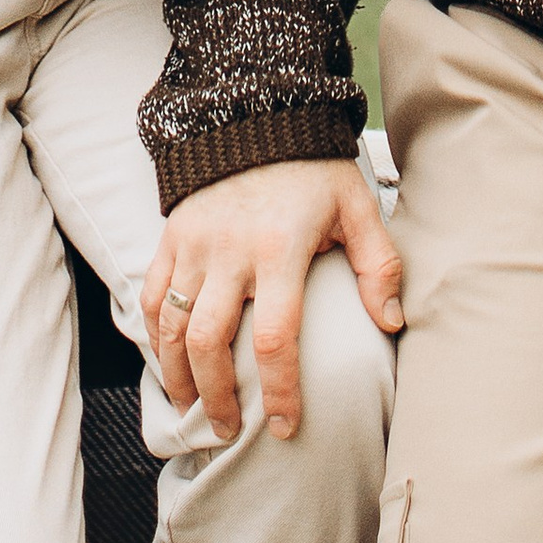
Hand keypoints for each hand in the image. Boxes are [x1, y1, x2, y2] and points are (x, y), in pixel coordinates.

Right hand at [141, 159, 400, 441]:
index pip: (274, 337)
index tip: (284, 427)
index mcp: (279, 248)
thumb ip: (379, 264)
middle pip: (209, 342)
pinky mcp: (171, 237)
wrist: (257, 113)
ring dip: (179, 378)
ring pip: (172, 327)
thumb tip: (390, 323)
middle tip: (229, 429)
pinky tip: (168, 366)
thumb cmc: (313, 169)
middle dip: (217, 396)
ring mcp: (194, 244)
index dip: (279, 390)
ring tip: (195, 411)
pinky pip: (152, 297)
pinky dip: (154, 338)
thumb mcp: (357, 205)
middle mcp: (230, 250)